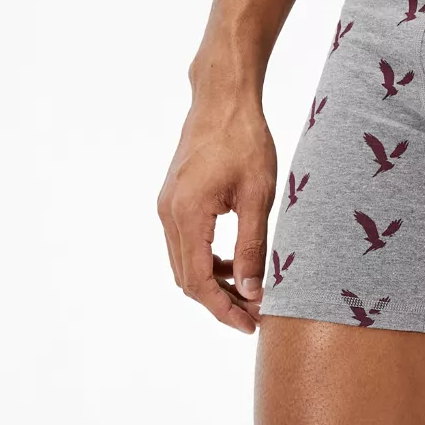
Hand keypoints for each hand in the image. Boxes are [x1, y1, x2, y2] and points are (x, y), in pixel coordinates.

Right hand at [158, 93, 276, 333]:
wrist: (223, 100)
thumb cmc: (245, 140)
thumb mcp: (258, 196)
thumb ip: (252, 247)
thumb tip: (251, 292)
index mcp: (187, 215)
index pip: (199, 281)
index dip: (224, 309)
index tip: (251, 324)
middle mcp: (169, 214)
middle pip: (187, 278)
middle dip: (220, 302)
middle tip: (255, 315)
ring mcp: (167, 207)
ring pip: (185, 264)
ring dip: (214, 283)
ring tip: (250, 292)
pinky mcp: (173, 200)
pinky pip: (185, 244)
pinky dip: (208, 261)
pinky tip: (236, 263)